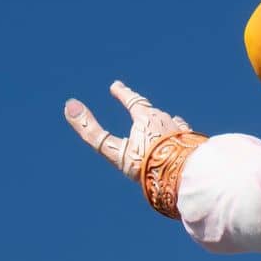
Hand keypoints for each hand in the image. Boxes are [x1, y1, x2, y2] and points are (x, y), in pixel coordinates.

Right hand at [64, 80, 188, 180]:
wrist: (183, 175)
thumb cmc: (146, 162)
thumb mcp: (114, 150)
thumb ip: (91, 131)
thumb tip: (69, 105)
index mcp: (146, 119)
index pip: (132, 101)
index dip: (123, 93)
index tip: (116, 85)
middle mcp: (165, 120)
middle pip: (150, 110)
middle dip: (140, 106)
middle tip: (134, 101)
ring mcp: (180, 131)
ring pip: (167, 120)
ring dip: (159, 119)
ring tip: (159, 116)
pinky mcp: (191, 143)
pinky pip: (183, 132)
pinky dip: (177, 129)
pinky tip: (181, 129)